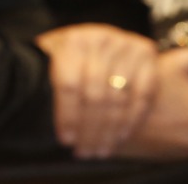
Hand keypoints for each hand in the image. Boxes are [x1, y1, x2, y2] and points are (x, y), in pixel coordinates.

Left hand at [36, 24, 159, 158]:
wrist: (96, 36)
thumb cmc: (68, 55)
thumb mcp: (52, 60)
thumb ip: (48, 84)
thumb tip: (40, 122)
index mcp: (71, 41)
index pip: (69, 84)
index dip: (67, 116)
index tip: (65, 140)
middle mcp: (99, 39)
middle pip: (95, 96)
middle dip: (90, 130)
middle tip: (85, 152)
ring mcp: (126, 45)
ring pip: (119, 99)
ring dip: (110, 131)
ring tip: (100, 151)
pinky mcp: (147, 54)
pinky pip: (142, 96)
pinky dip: (131, 121)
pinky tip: (120, 137)